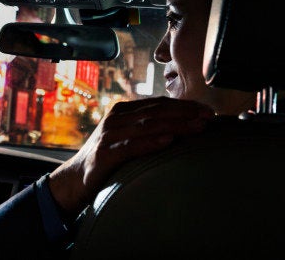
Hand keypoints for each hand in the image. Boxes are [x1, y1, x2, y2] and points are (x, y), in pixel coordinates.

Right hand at [47, 97, 214, 216]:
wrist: (74, 180)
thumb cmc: (107, 160)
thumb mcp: (126, 138)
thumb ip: (146, 130)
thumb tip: (182, 128)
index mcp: (122, 112)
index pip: (158, 104)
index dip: (184, 105)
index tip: (207, 110)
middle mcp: (115, 119)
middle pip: (156, 112)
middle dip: (185, 113)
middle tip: (209, 117)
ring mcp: (109, 136)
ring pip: (147, 126)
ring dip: (176, 125)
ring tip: (197, 127)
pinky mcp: (104, 155)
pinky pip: (131, 146)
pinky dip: (151, 142)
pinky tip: (169, 141)